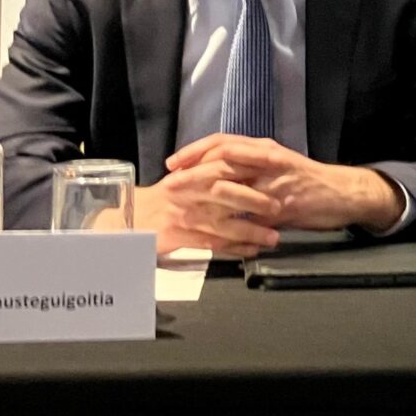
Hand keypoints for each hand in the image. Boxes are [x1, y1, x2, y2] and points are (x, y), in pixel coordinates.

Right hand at [131, 158, 282, 256]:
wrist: (136, 216)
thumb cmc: (169, 195)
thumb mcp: (188, 174)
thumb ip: (213, 169)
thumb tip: (250, 165)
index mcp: (193, 172)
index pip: (225, 165)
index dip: (251, 167)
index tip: (275, 172)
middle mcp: (189, 192)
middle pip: (226, 193)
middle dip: (254, 200)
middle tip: (279, 207)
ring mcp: (186, 215)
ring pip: (223, 223)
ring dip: (251, 231)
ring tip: (274, 237)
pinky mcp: (181, 237)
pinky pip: (213, 244)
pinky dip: (235, 248)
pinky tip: (252, 250)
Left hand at [168, 134, 404, 233]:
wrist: (344, 193)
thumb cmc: (308, 180)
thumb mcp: (277, 166)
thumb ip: (250, 169)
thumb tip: (217, 175)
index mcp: (264, 149)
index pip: (222, 143)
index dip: (194, 151)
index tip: (172, 163)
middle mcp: (268, 160)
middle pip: (221, 160)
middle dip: (192, 173)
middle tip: (170, 185)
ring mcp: (276, 183)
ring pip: (234, 185)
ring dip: (205, 196)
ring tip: (185, 207)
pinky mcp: (285, 206)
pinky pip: (253, 214)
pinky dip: (233, 220)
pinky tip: (217, 229)